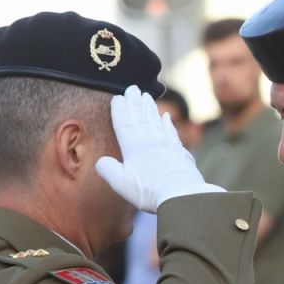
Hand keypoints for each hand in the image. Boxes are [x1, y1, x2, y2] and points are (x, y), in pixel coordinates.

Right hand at [95, 86, 220, 211]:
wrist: (182, 195)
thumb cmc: (149, 191)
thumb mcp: (121, 183)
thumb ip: (108, 169)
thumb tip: (101, 161)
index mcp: (133, 146)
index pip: (124, 123)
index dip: (120, 109)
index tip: (117, 97)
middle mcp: (151, 141)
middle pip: (141, 117)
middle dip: (135, 102)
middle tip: (133, 88)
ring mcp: (167, 145)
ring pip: (156, 121)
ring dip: (150, 108)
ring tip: (146, 96)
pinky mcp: (180, 153)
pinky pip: (172, 132)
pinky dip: (168, 123)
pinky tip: (167, 117)